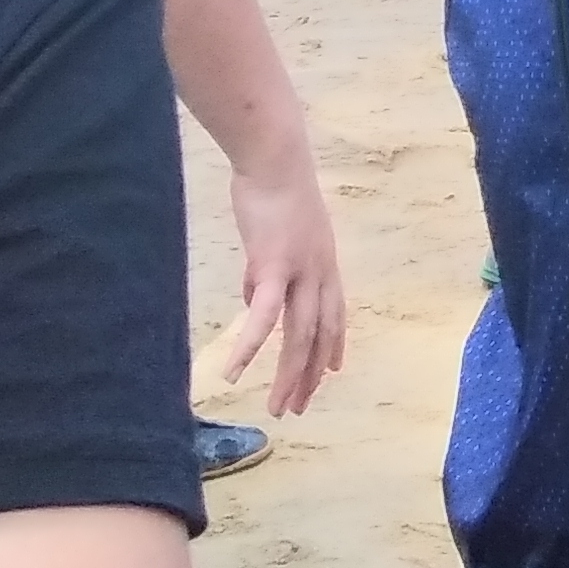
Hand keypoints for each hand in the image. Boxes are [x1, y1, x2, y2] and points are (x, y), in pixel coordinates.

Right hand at [216, 155, 348, 417]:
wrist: (275, 160)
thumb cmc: (271, 191)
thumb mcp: (277, 236)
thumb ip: (267, 269)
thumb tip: (252, 297)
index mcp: (323, 264)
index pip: (334, 314)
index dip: (333, 345)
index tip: (332, 372)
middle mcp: (320, 274)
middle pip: (319, 335)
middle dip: (309, 376)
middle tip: (297, 407)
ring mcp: (300, 272)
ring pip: (298, 336)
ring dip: (288, 376)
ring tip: (277, 407)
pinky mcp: (273, 267)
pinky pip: (262, 317)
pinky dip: (250, 347)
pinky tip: (235, 372)